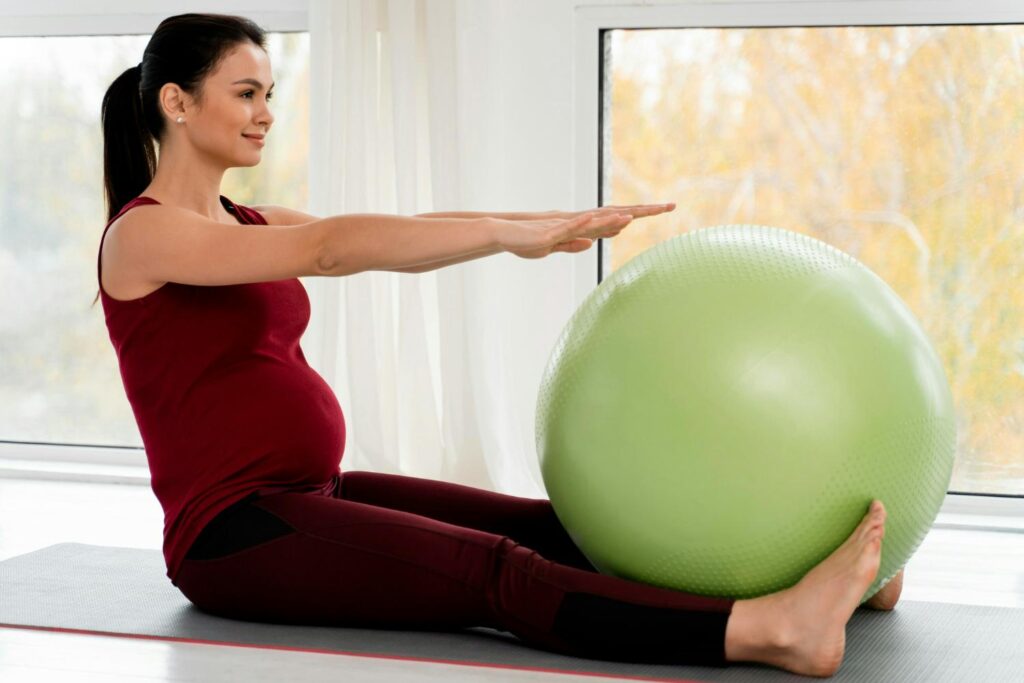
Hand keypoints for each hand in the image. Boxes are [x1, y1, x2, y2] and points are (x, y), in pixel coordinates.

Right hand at [496, 202, 675, 258]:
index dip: (640, 214)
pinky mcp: (555, 230)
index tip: (663, 210)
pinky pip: (578, 226)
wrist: (505, 235)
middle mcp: (581, 221)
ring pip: (600, 219)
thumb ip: (575, 243)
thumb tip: (593, 242)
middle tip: (669, 206)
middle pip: (617, 214)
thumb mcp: (556, 246)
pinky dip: (593, 223)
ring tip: (642, 215)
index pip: (617, 219)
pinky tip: (607, 222)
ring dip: (621, 217)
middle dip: (643, 210)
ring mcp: (569, 224)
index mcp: (583, 225)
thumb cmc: (528, 241)